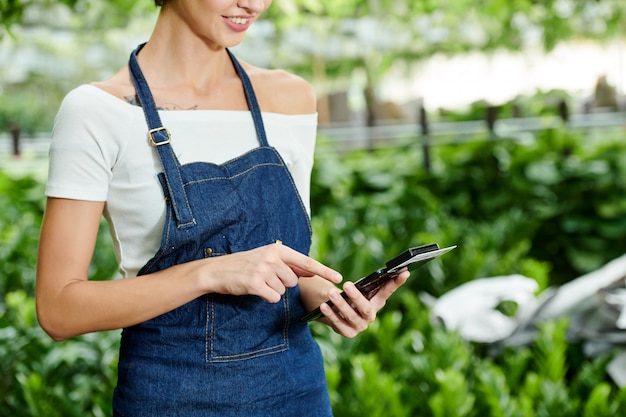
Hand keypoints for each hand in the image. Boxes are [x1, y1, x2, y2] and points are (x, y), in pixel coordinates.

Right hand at [201, 242, 341, 302]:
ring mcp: (263, 270)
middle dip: (283, 283)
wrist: (218, 270)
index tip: (338, 278)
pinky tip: (255, 289)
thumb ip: (289, 263)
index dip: (323, 271)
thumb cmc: (245, 265)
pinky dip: (266, 297)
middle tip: (266, 277)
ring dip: (273, 290)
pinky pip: (273, 297)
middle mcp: (272, 257)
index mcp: (278, 249)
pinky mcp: (255, 283)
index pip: (306, 262)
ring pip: (283, 290)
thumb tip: (310, 271)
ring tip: (259, 281)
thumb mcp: (268, 257)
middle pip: (294, 281)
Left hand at [319, 269, 409, 337]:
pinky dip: (330, 314)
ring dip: (340, 304)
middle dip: (356, 296)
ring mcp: (360, 326)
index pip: (388, 291)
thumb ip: (367, 283)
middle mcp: (371, 316)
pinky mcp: (348, 333)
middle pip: (366, 308)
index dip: (397, 282)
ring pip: (350, 316)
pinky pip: (338, 323)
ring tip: (330, 293)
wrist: (337, 314)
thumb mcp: (359, 289)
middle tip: (346, 285)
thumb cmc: (350, 297)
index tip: (404, 272)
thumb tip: (379, 271)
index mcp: (377, 303)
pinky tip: (323, 306)